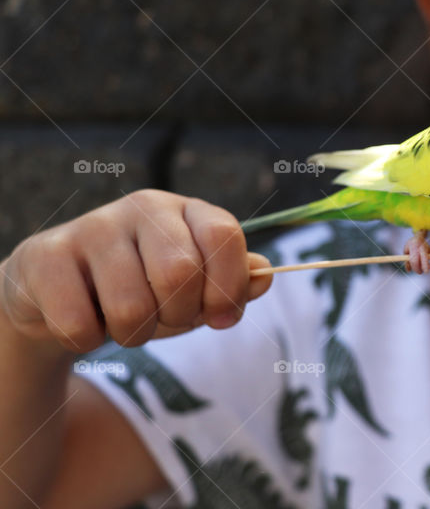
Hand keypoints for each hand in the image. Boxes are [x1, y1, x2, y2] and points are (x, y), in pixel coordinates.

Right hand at [0, 189, 272, 352]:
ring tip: (124, 321)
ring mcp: (92, 227)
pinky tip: (83, 320)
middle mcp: (143, 208)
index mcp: (187, 210)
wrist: (60, 296)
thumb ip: (233, 283)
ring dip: (134, 335)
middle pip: (180, 273)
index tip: (221, 318)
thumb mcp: (196, 290)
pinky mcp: (45, 256)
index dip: (228, 287)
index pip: (224, 235)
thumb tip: (265, 276)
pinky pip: (80, 324)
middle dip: (177, 316)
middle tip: (163, 318)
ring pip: (131, 306)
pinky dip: (87, 341)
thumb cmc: (143, 290)